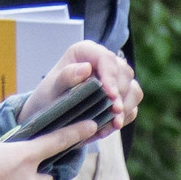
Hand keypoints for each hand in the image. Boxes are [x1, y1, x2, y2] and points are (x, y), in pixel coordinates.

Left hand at [20, 41, 142, 137]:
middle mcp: (104, 62)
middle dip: (120, 95)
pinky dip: (124, 118)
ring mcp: (115, 80)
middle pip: (124, 73)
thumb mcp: (51, 88)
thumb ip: (66, 77)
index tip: (110, 95)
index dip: (111, 77)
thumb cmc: (48, 98)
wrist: (49, 117)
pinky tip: (110, 127)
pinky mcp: (121, 97)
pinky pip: (131, 106)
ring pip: (133, 89)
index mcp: (86, 52)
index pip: (106, 59)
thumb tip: (85, 68)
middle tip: (114, 113)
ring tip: (114, 123)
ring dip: (125, 108)